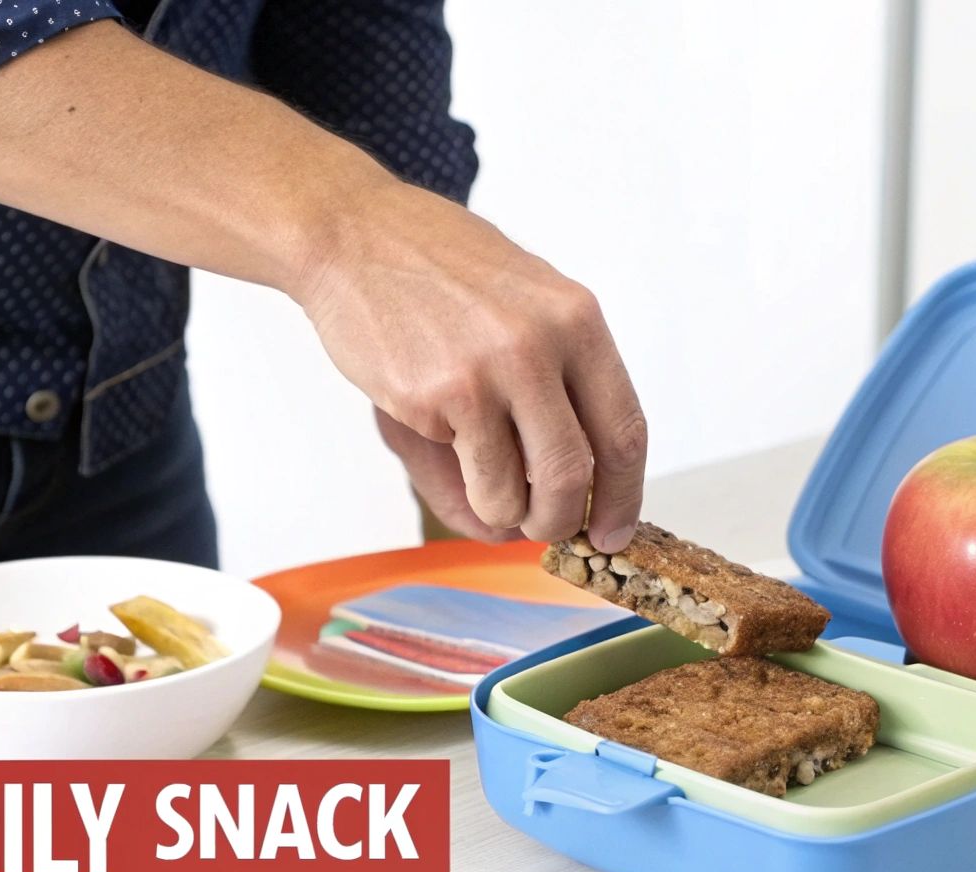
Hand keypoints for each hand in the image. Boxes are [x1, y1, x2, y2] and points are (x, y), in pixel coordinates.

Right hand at [299, 179, 646, 551]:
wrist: (351, 235)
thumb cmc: (437, 273)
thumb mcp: (517, 310)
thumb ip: (547, 400)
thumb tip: (544, 508)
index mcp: (576, 319)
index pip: (624, 430)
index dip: (624, 495)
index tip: (614, 531)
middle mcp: (541, 345)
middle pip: (577, 475)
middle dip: (562, 521)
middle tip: (544, 529)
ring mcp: (487, 372)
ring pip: (521, 495)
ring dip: (506, 516)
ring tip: (485, 487)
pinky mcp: (434, 397)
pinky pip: (469, 483)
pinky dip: (464, 493)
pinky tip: (441, 441)